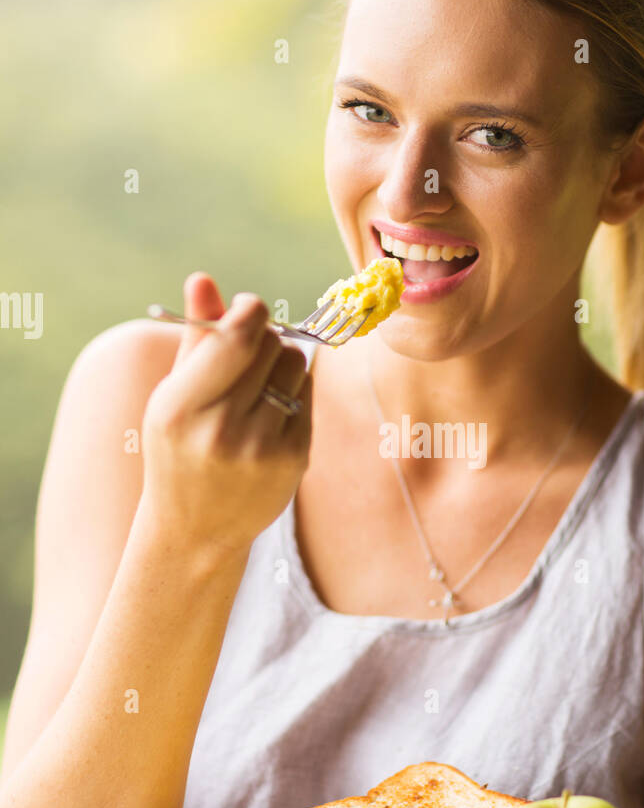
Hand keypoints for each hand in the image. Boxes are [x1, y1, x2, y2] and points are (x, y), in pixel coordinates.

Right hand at [141, 271, 311, 556]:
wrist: (196, 529)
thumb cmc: (178, 450)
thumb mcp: (172, 396)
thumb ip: (194, 337)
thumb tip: (203, 279)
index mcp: (182, 408)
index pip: (237, 338)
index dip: (250, 311)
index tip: (248, 309)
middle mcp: (223, 430)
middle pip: (271, 344)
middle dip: (264, 335)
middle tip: (249, 349)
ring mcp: (263, 448)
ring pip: (296, 365)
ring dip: (282, 362)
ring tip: (257, 385)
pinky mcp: (294, 460)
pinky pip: (307, 396)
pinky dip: (292, 393)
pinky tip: (269, 414)